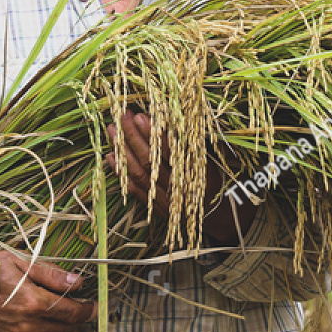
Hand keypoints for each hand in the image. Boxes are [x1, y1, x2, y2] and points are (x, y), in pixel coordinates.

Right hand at [0, 250, 95, 331]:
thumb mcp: (19, 262)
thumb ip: (52, 275)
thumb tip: (79, 282)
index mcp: (33, 302)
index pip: (72, 312)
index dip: (87, 310)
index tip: (92, 305)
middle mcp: (26, 327)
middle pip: (65, 330)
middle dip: (77, 321)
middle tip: (80, 312)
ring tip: (65, 324)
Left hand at [105, 111, 256, 245]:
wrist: (221, 217)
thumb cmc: (219, 179)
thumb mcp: (214, 158)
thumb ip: (196, 140)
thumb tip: (176, 113)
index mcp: (196, 171)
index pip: (172, 150)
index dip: (155, 133)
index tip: (142, 115)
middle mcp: (180, 186)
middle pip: (152, 160)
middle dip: (133, 136)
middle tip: (121, 117)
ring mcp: (167, 199)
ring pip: (141, 173)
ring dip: (123, 151)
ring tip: (112, 131)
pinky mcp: (158, 207)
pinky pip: (136, 190)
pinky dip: (122, 174)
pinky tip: (110, 158)